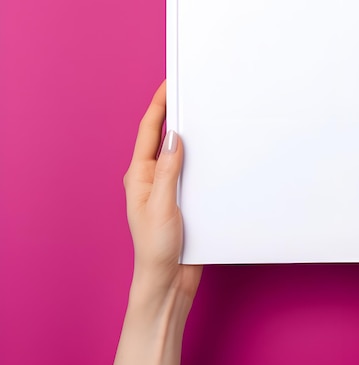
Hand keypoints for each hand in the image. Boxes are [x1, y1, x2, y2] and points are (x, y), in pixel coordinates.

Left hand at [123, 80, 201, 303]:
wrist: (168, 280)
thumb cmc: (156, 248)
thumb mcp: (162, 206)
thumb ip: (168, 170)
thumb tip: (174, 137)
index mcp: (139, 175)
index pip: (148, 131)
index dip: (158, 105)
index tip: (169, 84)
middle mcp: (152, 177)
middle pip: (163, 136)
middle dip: (174, 112)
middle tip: (190, 92)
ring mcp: (168, 187)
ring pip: (179, 151)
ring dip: (189, 133)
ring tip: (203, 114)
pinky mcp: (183, 197)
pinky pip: (192, 168)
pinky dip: (201, 155)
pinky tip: (214, 150)